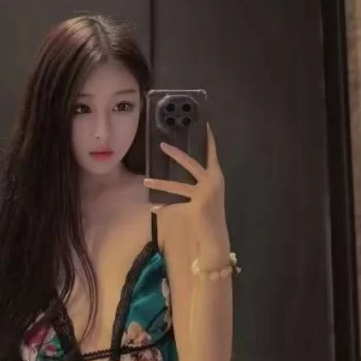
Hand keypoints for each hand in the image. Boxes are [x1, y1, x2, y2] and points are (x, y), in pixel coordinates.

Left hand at [144, 125, 229, 265]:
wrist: (215, 235)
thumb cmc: (209, 214)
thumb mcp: (204, 195)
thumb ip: (195, 186)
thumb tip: (177, 176)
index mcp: (216, 176)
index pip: (213, 154)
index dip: (210, 140)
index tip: (206, 125)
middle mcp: (212, 181)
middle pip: (191, 163)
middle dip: (175, 154)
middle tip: (161, 145)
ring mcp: (205, 192)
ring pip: (177, 185)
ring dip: (160, 184)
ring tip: (145, 181)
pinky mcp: (197, 204)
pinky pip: (174, 204)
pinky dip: (163, 206)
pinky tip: (153, 208)